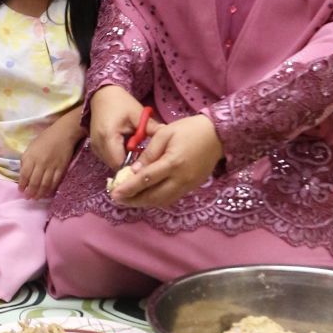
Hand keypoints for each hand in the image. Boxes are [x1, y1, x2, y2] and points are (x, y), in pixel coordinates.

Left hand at [18, 109, 82, 199]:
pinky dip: (51, 190)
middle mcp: (40, 163)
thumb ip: (26, 160)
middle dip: (30, 192)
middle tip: (28, 197)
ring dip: (40, 193)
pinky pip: (55, 182)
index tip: (20, 190)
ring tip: (36, 198)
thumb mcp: (31, 147)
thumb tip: (24, 173)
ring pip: (45, 185)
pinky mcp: (61, 169)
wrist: (63, 133)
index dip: (22, 184)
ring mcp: (52, 167)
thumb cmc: (45, 138)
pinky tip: (47, 193)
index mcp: (31, 157)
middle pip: (34, 182)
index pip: (25, 174)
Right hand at [89, 85, 147, 170]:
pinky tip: (128, 150)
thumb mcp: (138, 114)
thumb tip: (167, 142)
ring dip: (124, 162)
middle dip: (131, 165)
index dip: (134, 166)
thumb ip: (152, 129)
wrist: (103, 96)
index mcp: (108, 137)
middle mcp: (98, 146)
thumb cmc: (121, 103)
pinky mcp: (96, 148)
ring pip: (112, 164)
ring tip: (138, 154)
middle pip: (116, 166)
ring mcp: (95, 148)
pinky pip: (108, 159)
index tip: (147, 164)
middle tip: (145, 159)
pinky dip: (119, 157)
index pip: (120, 163)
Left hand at [109, 114, 223, 208]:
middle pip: (153, 196)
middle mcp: (181, 179)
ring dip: (144, 203)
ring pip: (162, 201)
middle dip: (133, 200)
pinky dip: (157, 200)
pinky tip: (146, 197)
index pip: (145, 180)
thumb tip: (133, 170)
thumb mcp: (165, 133)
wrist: (218, 134)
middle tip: (117, 199)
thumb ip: (149, 152)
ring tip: (128, 200)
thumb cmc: (189, 129)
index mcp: (172, 163)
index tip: (114, 192)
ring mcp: (188, 185)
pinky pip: (172, 198)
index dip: (128, 188)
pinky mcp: (193, 187)